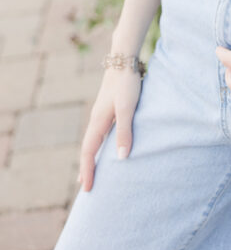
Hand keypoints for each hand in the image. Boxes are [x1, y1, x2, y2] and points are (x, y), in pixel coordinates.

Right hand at [78, 68, 142, 190]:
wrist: (123, 59)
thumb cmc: (126, 83)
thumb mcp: (127, 108)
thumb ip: (124, 132)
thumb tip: (121, 159)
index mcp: (97, 122)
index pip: (88, 152)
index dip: (88, 171)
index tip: (87, 189)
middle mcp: (96, 120)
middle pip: (88, 149)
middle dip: (86, 168)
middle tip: (85, 187)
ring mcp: (102, 114)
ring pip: (94, 141)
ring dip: (92, 157)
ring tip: (92, 171)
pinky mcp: (109, 109)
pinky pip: (101, 133)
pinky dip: (99, 146)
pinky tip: (105, 147)